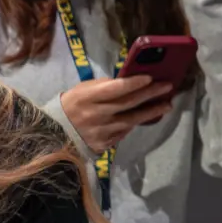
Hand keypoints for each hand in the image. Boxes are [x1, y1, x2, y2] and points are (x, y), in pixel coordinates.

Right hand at [60, 75, 175, 154]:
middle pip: (128, 104)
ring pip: (131, 120)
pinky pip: (123, 133)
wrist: (54, 135)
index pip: (115, 89)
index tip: (150, 77)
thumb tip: (128, 81)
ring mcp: (101, 132)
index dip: (134, 83)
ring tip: (166, 105)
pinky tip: (144, 118)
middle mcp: (95, 116)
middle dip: (150, 94)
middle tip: (167, 87)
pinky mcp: (103, 145)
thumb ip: (103, 86)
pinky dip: (133, 124)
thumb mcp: (82, 90)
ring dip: (151, 112)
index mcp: (87, 98)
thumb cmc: (71, 106)